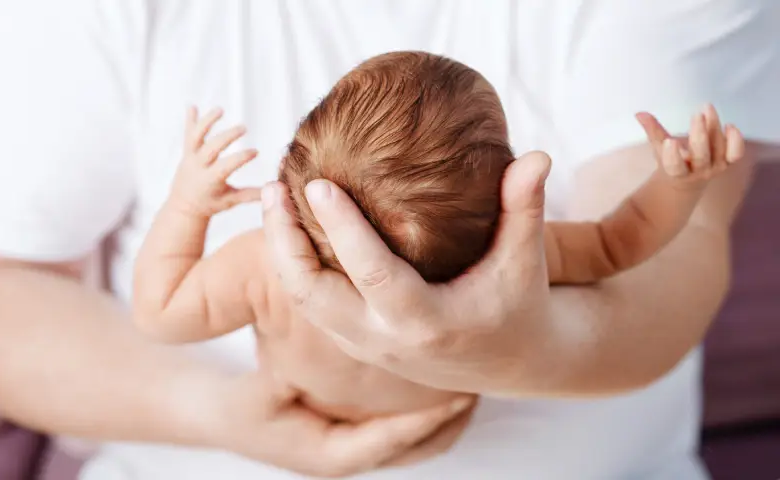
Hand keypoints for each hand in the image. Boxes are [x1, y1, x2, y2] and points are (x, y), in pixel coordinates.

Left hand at [168, 106, 259, 216]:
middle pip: (212, 147)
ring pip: (196, 136)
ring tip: (220, 110)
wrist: (183, 206)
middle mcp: (198, 166)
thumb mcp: (231, 201)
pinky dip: (189, 120)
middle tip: (243, 128)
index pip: (227, 165)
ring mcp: (190, 157)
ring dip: (207, 122)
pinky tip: (192, 106)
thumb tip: (272, 190)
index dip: (241, 157)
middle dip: (227, 136)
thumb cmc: (210, 204)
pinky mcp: (186, 152)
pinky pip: (187, 134)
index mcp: (210, 180)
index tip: (255, 151)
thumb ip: (250, 195)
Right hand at [205, 371, 474, 477]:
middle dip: (446, 423)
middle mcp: (345, 456)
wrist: (216, 416)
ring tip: (466, 384)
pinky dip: (422, 412)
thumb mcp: (258, 393)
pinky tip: (433, 381)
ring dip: (439, 420)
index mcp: (327, 455)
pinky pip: (398, 428)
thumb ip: (286, 379)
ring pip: (411, 443)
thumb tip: (317, 356)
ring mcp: (350, 446)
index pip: (387, 443)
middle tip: (477, 387)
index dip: (423, 423)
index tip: (457, 398)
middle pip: (412, 449)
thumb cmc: (237, 407)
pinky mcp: (351, 432)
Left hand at [261, 151, 553, 392]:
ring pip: (303, 302)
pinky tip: (291, 229)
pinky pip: (312, 305)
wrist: (511, 364)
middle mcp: (386, 339)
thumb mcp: (525, 262)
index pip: (373, 273)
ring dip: (281, 253)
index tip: (316, 183)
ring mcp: (365, 345)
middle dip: (284, 243)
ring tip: (272, 200)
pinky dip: (295, 267)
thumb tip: (537, 155)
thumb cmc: (519, 305)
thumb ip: (525, 208)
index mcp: (427, 322)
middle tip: (272, 187)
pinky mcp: (357, 343)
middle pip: (313, 294)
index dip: (342, 228)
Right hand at [636, 104, 744, 187]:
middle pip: (702, 156)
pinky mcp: (727, 161)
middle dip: (700, 135)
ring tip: (707, 108)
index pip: (675, 168)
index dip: (673, 157)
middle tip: (697, 115)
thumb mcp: (659, 149)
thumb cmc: (671, 162)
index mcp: (678, 173)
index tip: (670, 142)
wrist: (688, 182)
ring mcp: (715, 167)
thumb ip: (652, 131)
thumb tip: (639, 113)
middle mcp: (699, 171)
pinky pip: (735, 153)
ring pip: (718, 149)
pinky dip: (735, 140)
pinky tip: (729, 125)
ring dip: (714, 128)